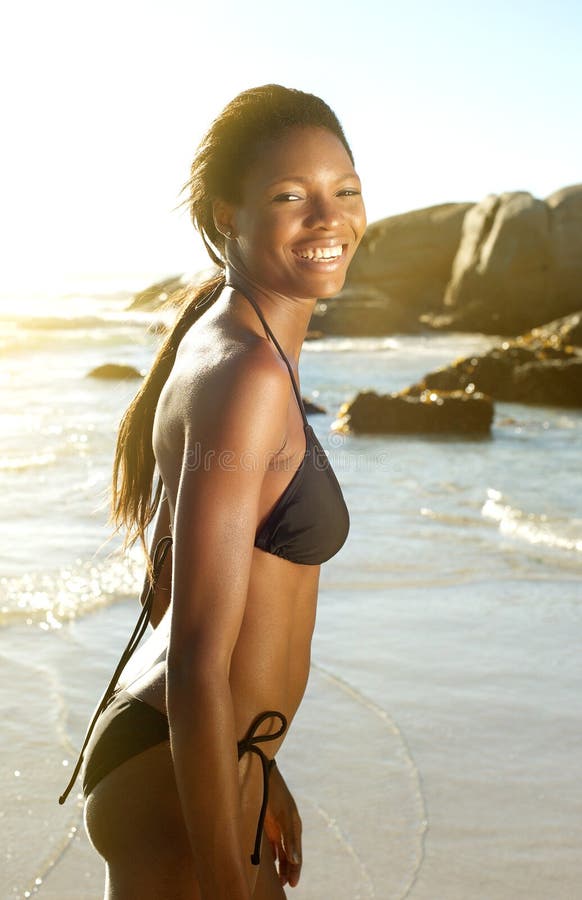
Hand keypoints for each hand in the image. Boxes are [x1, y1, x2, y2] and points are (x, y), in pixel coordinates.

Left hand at [264, 764, 301, 887]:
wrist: (261, 771)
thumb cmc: (274, 793)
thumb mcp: (284, 816)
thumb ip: (290, 838)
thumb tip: (296, 861)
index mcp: (294, 825)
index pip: (296, 853)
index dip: (295, 869)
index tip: (292, 885)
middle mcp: (288, 827)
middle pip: (290, 854)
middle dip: (289, 869)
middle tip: (285, 886)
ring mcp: (278, 825)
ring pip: (282, 850)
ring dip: (281, 864)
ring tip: (278, 879)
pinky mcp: (269, 822)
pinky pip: (274, 843)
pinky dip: (274, 854)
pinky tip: (271, 864)